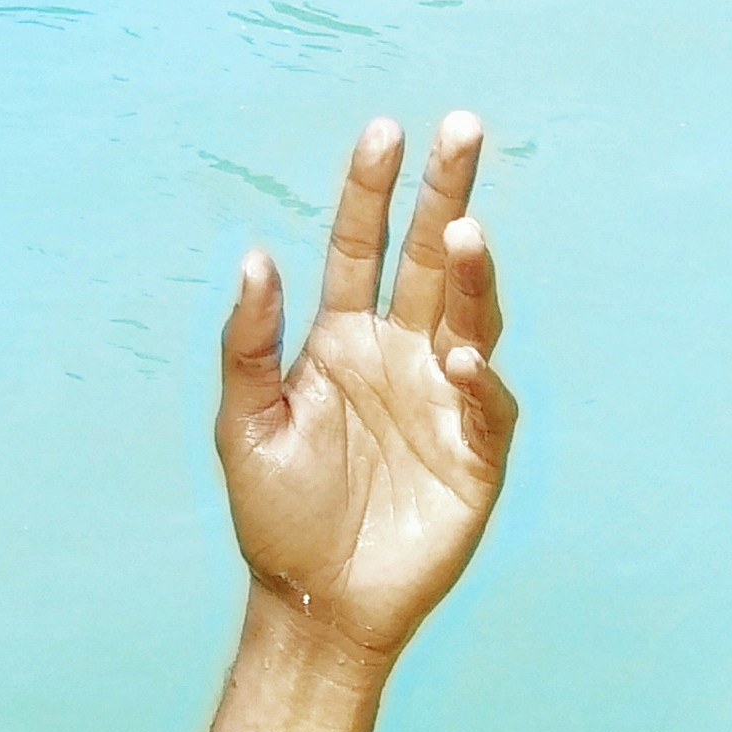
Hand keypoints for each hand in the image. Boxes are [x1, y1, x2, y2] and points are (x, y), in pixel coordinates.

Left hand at [215, 114, 518, 665]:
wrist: (316, 604)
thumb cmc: (276, 514)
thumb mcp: (244, 425)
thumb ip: (248, 343)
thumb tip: (255, 256)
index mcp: (342, 339)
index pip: (362, 247)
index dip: (371, 190)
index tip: (384, 131)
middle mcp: (401, 353)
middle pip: (432, 259)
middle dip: (448, 192)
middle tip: (465, 128)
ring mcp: (444, 397)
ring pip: (471, 314)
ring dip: (474, 273)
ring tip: (466, 232)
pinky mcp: (477, 452)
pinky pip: (487, 403)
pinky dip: (480, 377)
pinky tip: (462, 357)